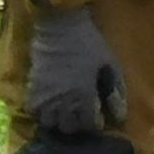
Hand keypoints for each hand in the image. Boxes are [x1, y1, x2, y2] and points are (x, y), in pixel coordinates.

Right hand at [26, 0, 125, 137]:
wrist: (60, 25)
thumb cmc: (89, 44)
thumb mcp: (109, 65)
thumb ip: (115, 91)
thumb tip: (120, 115)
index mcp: (84, 94)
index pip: (89, 124)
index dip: (95, 124)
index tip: (98, 119)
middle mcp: (63, 100)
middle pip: (69, 128)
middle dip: (77, 125)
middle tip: (81, 117)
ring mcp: (46, 95)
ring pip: (49, 123)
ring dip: (58, 121)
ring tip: (64, 113)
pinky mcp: (33, 87)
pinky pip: (34, 111)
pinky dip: (42, 113)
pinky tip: (50, 105)